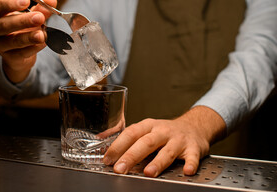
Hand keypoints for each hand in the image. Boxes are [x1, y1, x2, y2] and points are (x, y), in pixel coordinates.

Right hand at [0, 0, 56, 82]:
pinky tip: (43, 43)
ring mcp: (0, 45)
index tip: (26, 1)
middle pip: (5, 24)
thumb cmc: (21, 29)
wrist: (18, 53)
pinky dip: (34, 48)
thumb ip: (40, 9)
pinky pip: (22, 53)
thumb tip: (51, 0)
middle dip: (23, 21)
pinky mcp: (9, 58)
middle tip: (39, 17)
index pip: (0, 6)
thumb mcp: (30, 16)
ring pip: (14, 41)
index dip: (12, 4)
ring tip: (42, 35)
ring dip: (29, 37)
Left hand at [103, 106, 225, 176]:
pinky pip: (192, 156)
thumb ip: (128, 137)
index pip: (130, 133)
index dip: (118, 146)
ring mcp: (178, 139)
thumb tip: (103, 142)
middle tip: (120, 168)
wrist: (194, 126)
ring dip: (158, 162)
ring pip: (167, 151)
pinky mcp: (193, 148)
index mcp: (148, 126)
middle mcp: (162, 131)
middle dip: (131, 156)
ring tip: (148, 172)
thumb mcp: (146, 129)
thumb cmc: (165, 132)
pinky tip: (186, 171)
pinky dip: (190, 163)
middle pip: (145, 142)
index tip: (108, 158)